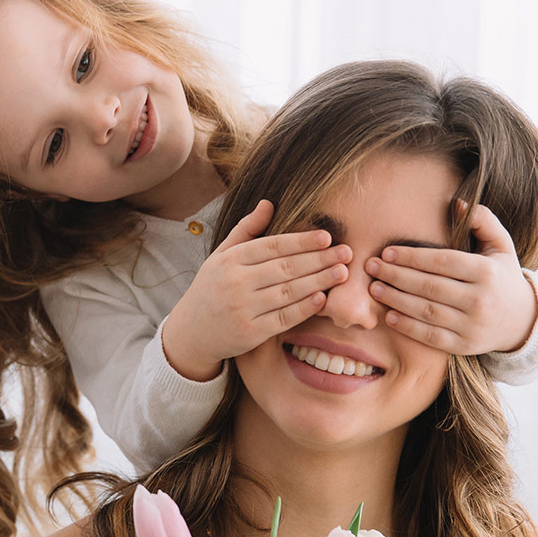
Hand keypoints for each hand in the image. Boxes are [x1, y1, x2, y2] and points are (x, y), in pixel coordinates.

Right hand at [162, 200, 351, 380]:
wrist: (191, 333)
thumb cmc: (211, 290)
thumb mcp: (221, 256)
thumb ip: (246, 230)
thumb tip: (269, 203)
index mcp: (231, 260)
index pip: (273, 246)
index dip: (302, 241)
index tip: (327, 237)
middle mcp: (236, 282)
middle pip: (285, 267)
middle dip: (319, 259)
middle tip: (346, 252)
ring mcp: (243, 309)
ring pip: (288, 292)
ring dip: (318, 281)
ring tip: (341, 273)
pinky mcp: (250, 333)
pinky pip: (283, 318)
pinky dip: (304, 308)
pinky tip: (322, 298)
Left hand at [364, 203, 537, 356]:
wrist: (522, 321)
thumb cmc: (503, 277)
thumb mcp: (502, 246)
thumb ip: (483, 221)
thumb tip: (458, 203)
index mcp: (486, 272)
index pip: (442, 261)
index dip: (411, 257)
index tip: (387, 252)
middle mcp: (479, 299)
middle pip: (429, 286)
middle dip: (396, 276)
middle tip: (371, 268)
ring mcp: (471, 325)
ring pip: (426, 311)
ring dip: (396, 300)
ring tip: (374, 289)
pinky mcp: (464, 346)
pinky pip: (431, 337)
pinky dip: (408, 327)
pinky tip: (389, 316)